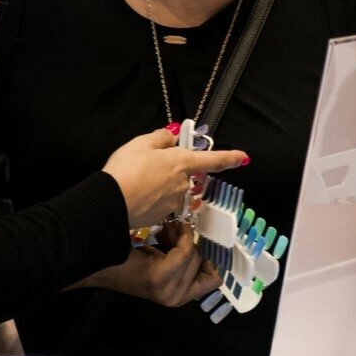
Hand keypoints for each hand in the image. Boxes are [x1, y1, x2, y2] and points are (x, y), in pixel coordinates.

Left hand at [88, 225, 220, 307]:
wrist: (103, 261)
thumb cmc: (132, 257)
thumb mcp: (165, 259)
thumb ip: (185, 255)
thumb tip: (202, 235)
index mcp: (182, 296)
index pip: (215, 278)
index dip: (210, 256)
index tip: (198, 239)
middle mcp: (178, 298)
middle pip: (203, 260)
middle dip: (191, 240)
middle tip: (173, 230)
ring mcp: (169, 293)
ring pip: (194, 253)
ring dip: (182, 235)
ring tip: (166, 230)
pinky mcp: (160, 280)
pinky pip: (185, 251)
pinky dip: (178, 235)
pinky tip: (165, 230)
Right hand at [103, 128, 248, 227]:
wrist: (111, 204)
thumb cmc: (126, 169)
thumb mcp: (141, 143)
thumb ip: (161, 138)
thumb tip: (171, 139)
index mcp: (182, 162)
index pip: (212, 160)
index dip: (229, 158)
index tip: (244, 158)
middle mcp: (183, 184)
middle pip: (186, 175)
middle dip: (173, 170)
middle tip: (148, 164)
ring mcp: (174, 203)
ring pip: (173, 189)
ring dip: (162, 184)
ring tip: (138, 179)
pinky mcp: (162, 217)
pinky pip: (162, 203)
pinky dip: (153, 197)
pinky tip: (136, 193)